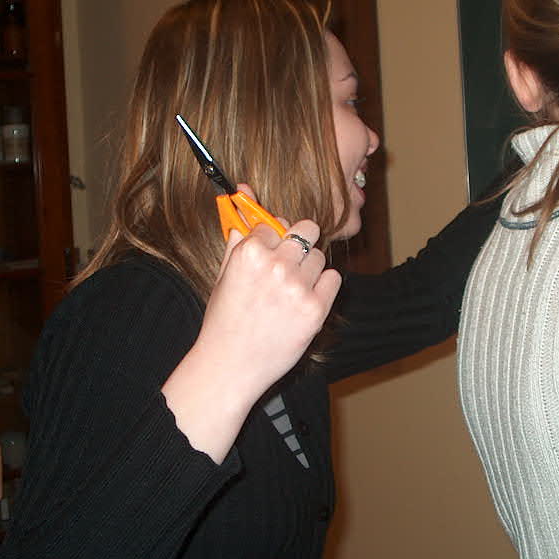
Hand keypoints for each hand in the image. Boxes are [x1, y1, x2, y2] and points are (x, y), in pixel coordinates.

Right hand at [196, 215, 339, 402]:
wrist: (230, 366)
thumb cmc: (224, 319)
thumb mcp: (224, 272)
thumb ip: (238, 234)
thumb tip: (243, 192)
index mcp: (250, 252)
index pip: (273, 222)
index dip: (272, 237)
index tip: (268, 252)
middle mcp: (276, 265)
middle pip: (306, 229)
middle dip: (298, 241)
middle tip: (290, 260)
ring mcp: (298, 287)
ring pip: (320, 255)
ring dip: (309, 267)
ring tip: (291, 290)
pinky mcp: (316, 309)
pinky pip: (334, 279)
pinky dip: (323, 286)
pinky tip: (304, 300)